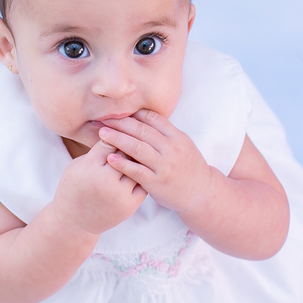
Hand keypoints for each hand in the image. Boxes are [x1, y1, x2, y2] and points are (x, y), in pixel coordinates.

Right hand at [51, 140, 146, 235]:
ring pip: (137, 168)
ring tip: (140, 151)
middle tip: (134, 136)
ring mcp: (120, 195)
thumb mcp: (77, 165)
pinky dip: (143, 175)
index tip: (119, 128)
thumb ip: (97, 151)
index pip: (111, 140)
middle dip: (130, 143)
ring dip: (139, 158)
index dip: (116, 132)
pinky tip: (142, 168)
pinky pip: (143, 184)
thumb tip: (116, 132)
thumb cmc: (73, 188)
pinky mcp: (130, 206)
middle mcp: (106, 181)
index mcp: (90, 168)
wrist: (74, 222)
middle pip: (126, 152)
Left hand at [98, 110, 214, 212]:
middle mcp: (171, 149)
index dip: (132, 114)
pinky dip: (122, 163)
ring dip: (117, 139)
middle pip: (142, 130)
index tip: (116, 111)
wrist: (201, 192)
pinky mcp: (157, 182)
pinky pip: (136, 171)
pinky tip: (110, 158)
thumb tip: (142, 117)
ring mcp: (164, 166)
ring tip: (102, 134)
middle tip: (103, 118)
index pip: (152, 119)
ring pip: (137, 148)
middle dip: (120, 123)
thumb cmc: (187, 166)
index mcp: (176, 136)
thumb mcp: (182, 145)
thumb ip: (164, 133)